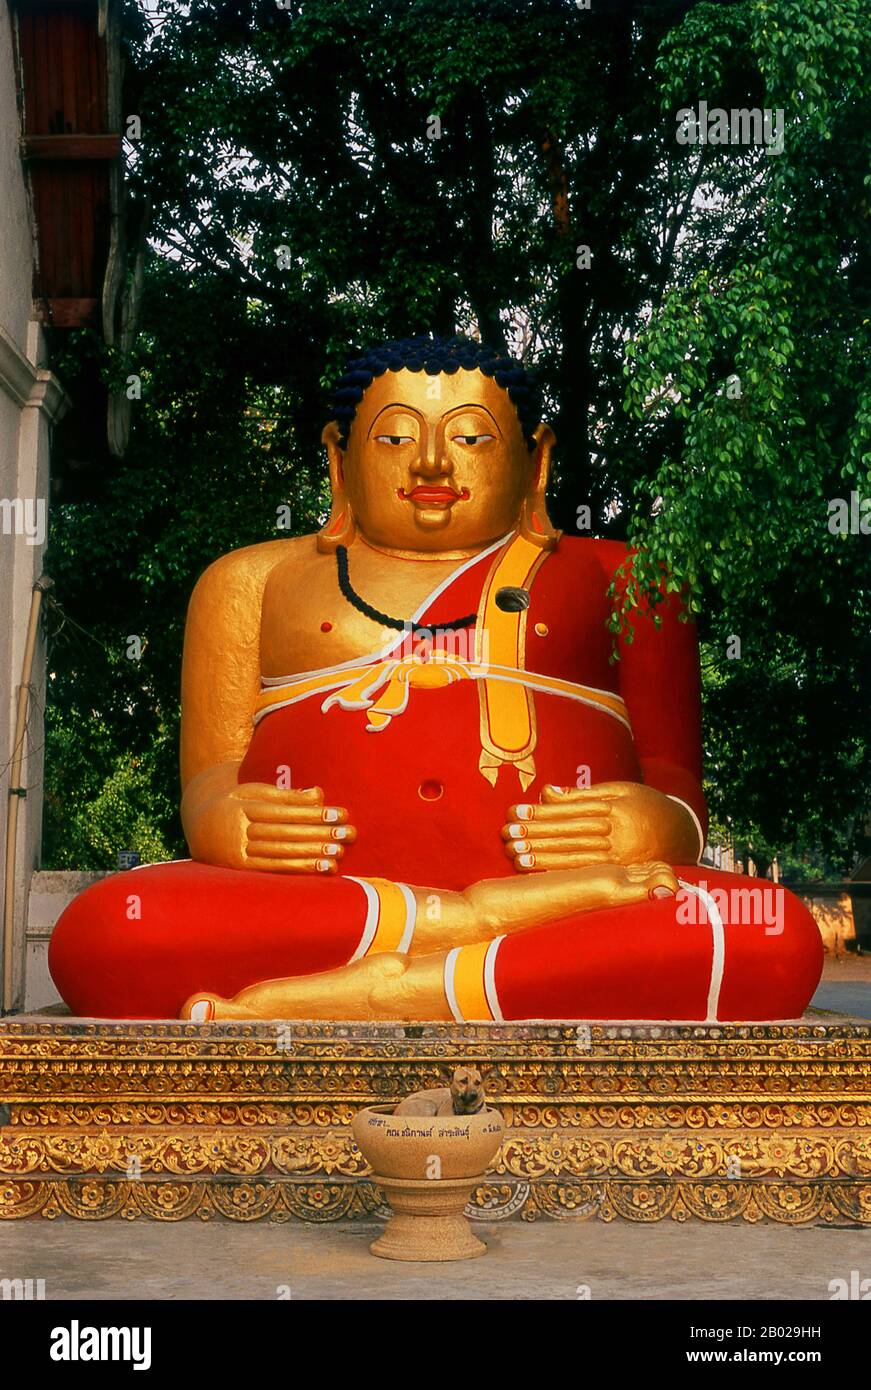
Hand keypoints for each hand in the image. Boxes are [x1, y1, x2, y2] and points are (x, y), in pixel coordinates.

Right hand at [182, 761, 355, 872]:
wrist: (200, 827)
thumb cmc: (238, 805)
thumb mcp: (255, 792)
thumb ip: (286, 795)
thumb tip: (318, 794)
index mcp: (242, 805)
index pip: (284, 810)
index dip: (314, 812)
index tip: (340, 813)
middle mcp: (238, 829)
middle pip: (285, 832)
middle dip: (319, 833)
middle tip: (348, 833)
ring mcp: (238, 851)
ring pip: (281, 852)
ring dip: (313, 854)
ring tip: (339, 852)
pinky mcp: (241, 870)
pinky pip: (275, 869)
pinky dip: (301, 868)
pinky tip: (322, 868)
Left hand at [502, 780, 697, 871]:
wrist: (682, 833)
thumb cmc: (644, 805)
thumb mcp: (618, 791)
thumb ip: (582, 794)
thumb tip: (546, 792)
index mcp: (613, 809)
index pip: (570, 811)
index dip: (540, 812)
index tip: (515, 811)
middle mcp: (616, 834)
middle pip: (568, 833)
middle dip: (535, 833)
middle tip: (507, 832)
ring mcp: (618, 857)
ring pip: (573, 855)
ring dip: (542, 855)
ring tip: (514, 852)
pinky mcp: (619, 874)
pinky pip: (585, 873)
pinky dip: (559, 872)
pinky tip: (538, 871)